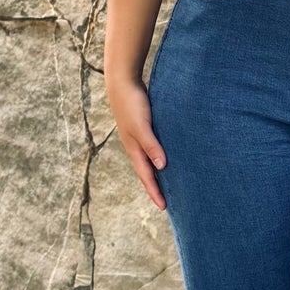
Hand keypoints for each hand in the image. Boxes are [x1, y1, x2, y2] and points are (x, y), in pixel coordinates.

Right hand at [108, 76, 166, 209]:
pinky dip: (157, 157)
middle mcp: (135, 146)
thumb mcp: (142, 126)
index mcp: (134, 149)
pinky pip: (151, 148)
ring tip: (167, 183)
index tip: (164, 207)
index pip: (146, 176)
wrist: (122, 82)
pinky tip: (164, 156)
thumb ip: (151, 145)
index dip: (155, 192)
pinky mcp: (142, 127)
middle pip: (146, 172)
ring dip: (156, 173)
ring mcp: (137, 136)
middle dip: (155, 187)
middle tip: (166, 202)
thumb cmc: (132, 103)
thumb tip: (161, 167)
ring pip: (148, 160)